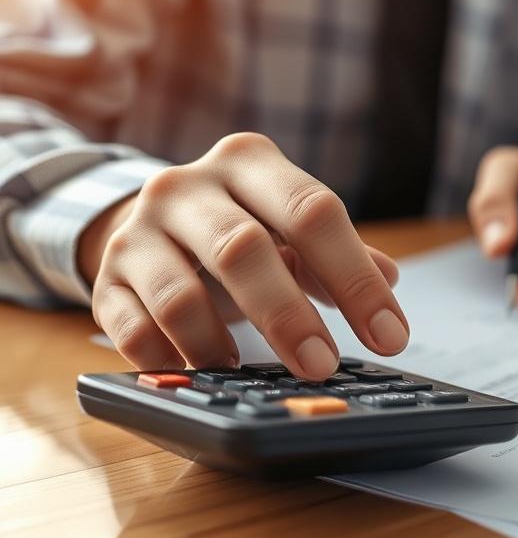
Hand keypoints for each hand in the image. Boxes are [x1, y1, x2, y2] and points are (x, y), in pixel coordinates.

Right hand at [80, 133, 408, 378]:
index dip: (355, 279)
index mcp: (250, 163)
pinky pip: (129, 327)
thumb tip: (389, 279)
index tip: (390, 336)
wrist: (149, 220)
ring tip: (249, 373)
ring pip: (180, 294)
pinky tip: (197, 374)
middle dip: (288, 315)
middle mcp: (188, 186)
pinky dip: (166, 357)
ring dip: (218, 343)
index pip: (312, 213)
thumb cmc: (240, 225)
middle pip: (242, 249)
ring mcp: (138, 231)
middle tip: (322, 366)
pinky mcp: (106, 277)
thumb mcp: (291, 226)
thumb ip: (341, 254)